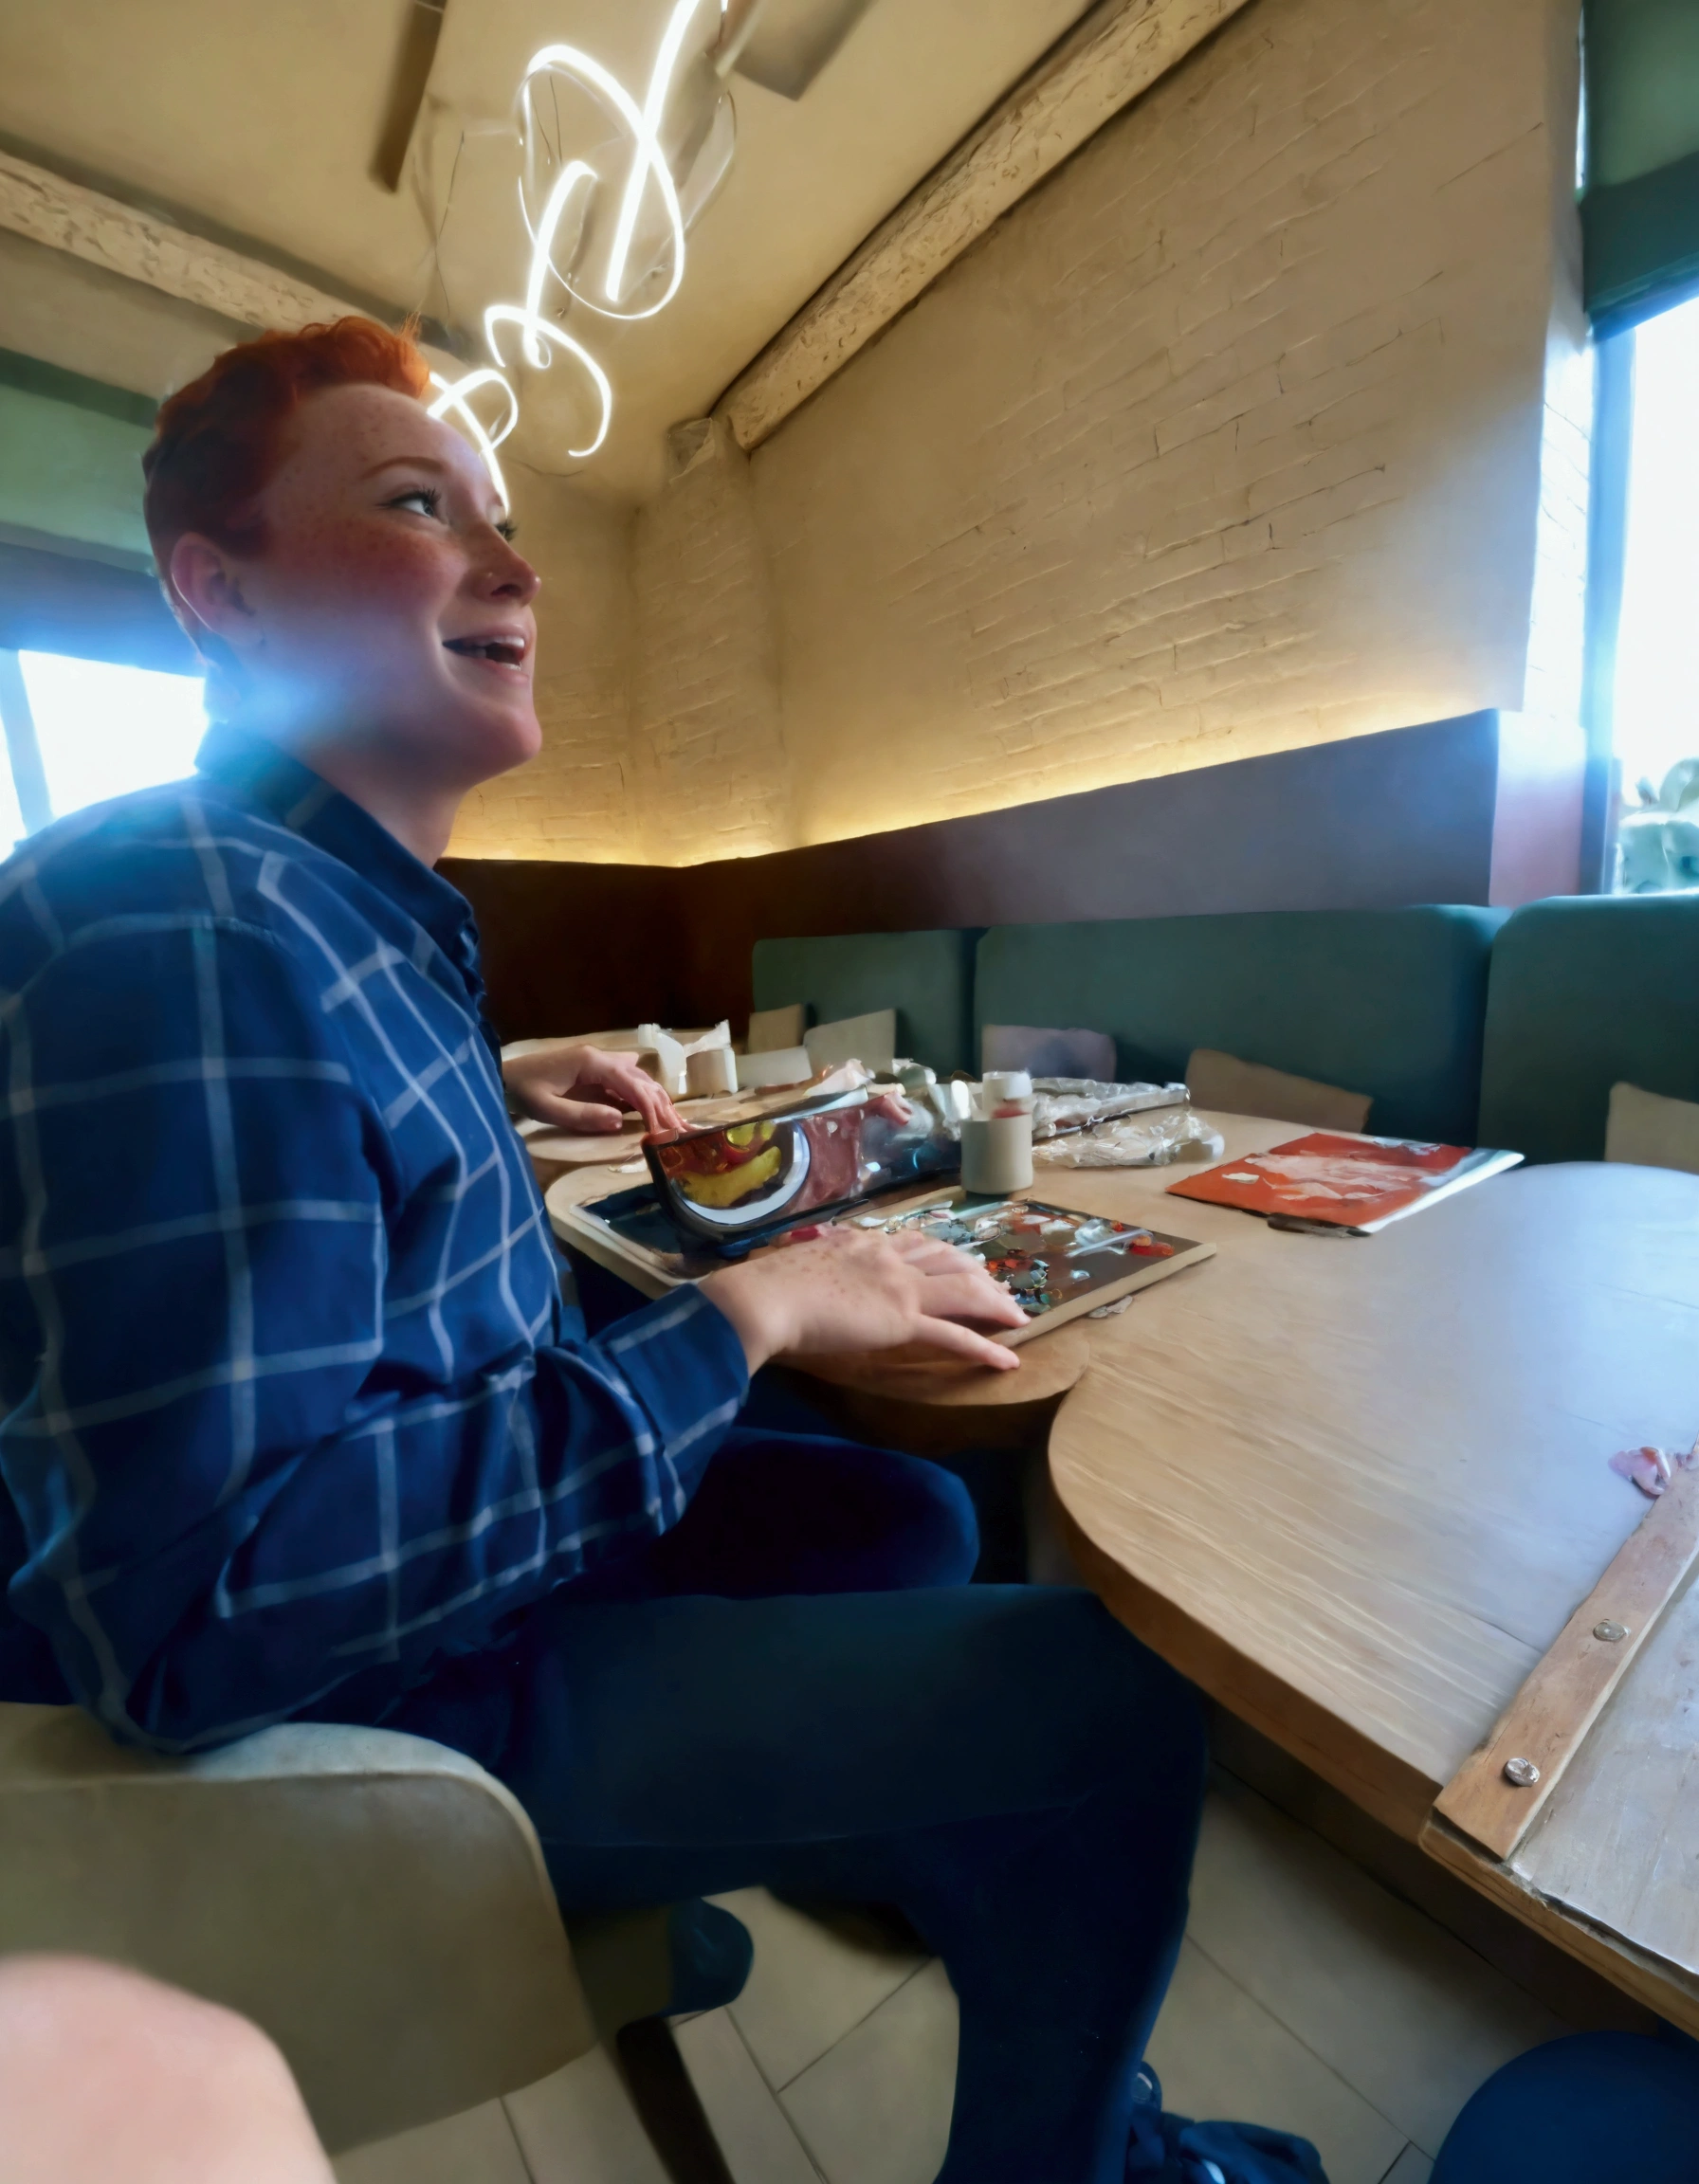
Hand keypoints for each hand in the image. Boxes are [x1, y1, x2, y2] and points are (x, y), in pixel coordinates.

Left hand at [503, 1043, 680, 1136]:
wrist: (499, 1078)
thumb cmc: (520, 1091)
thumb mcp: (547, 1108)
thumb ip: (583, 1116)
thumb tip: (620, 1122)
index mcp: (590, 1062)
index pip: (630, 1082)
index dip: (648, 1105)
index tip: (661, 1127)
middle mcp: (599, 1058)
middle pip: (639, 1078)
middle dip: (660, 1104)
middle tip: (678, 1128)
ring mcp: (597, 1064)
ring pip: (636, 1079)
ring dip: (655, 1100)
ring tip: (673, 1122)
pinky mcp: (593, 1074)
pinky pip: (623, 1084)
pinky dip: (641, 1098)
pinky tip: (652, 1112)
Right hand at [702, 1226, 1026, 1374]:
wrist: (765, 1298)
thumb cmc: (767, 1289)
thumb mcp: (795, 1269)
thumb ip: (811, 1273)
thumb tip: (804, 1283)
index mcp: (861, 1242)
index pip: (912, 1242)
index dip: (941, 1253)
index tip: (955, 1261)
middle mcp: (888, 1256)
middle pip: (948, 1258)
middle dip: (978, 1272)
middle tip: (998, 1288)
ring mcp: (899, 1286)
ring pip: (963, 1290)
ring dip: (995, 1304)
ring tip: (1017, 1318)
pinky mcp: (902, 1319)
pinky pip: (955, 1335)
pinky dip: (984, 1348)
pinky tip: (1007, 1361)